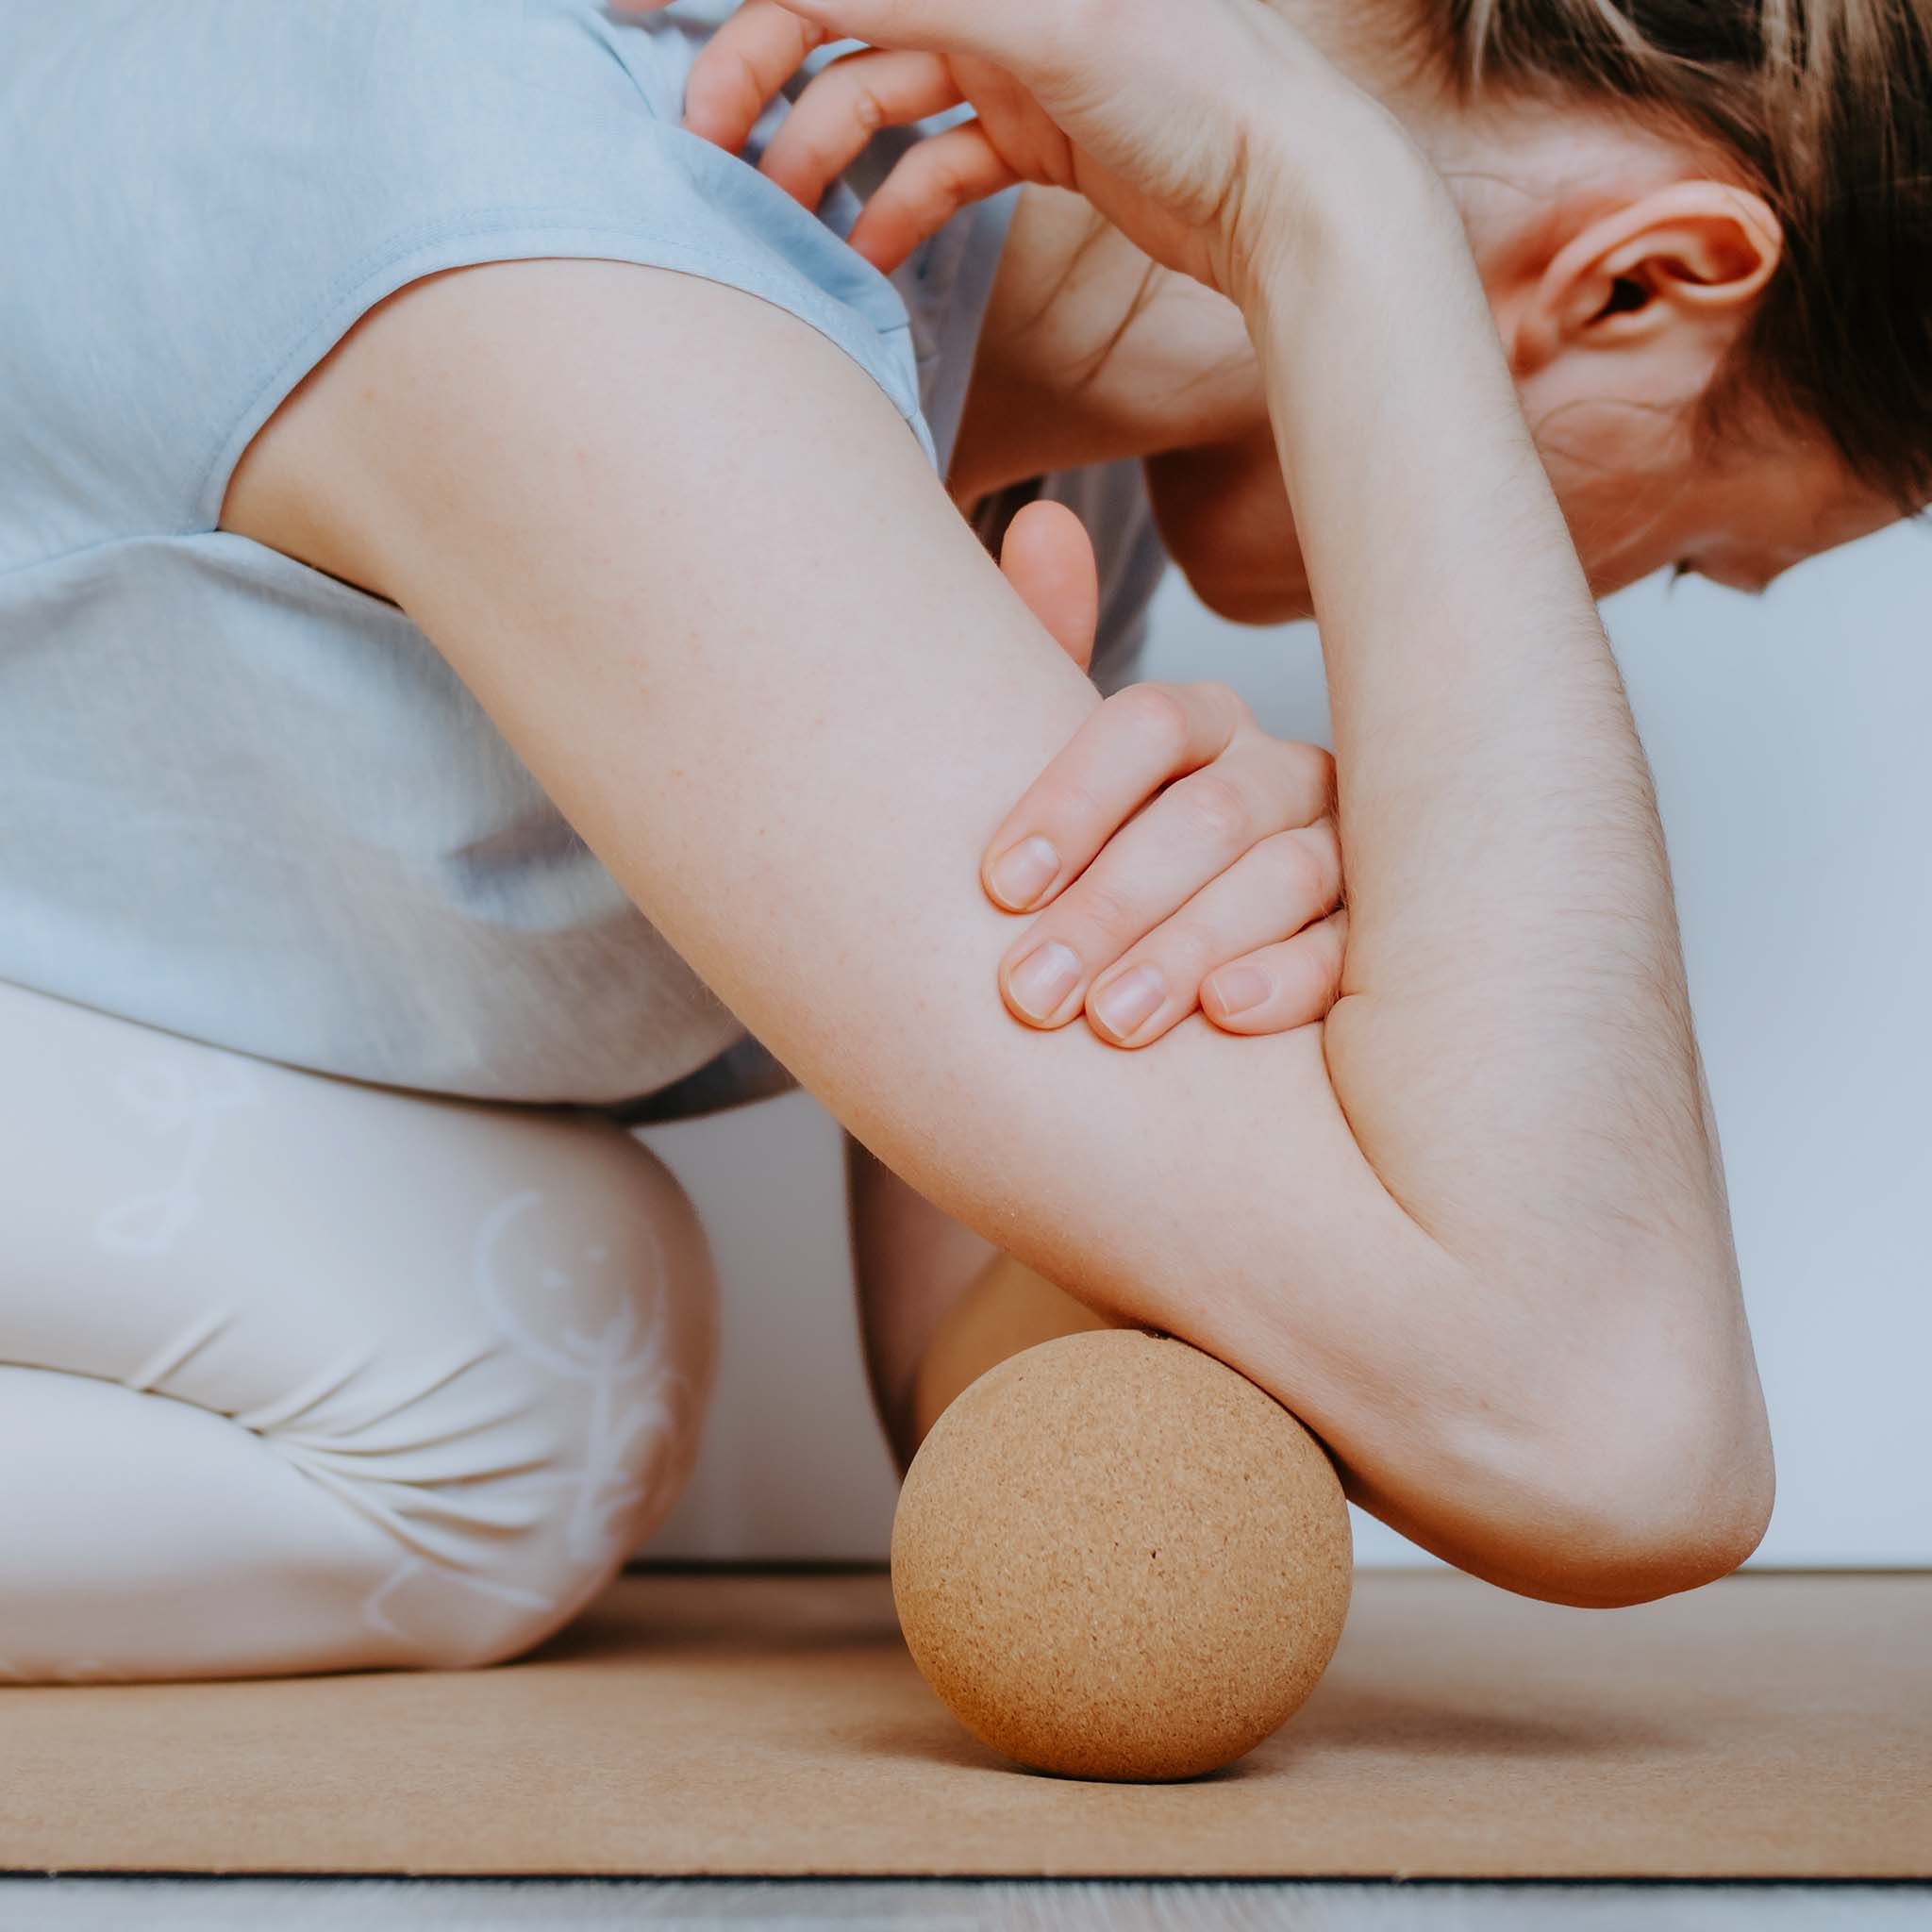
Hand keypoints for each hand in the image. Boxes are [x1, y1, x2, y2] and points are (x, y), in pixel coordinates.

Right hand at [622, 0, 1405, 302]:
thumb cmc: (1200, 90)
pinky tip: (873, 258)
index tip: (670, 56)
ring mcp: (1023, 68)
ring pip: (891, 105)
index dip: (751, 11)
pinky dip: (905, 209)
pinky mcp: (1046, 141)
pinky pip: (948, 169)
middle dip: (769, 83)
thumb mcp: (1050, 29)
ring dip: (830, 159)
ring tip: (785, 225)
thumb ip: (917, 1)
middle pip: (850, 28)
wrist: (1296, 192)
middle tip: (710, 155)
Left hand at [984, 500, 1344, 1047]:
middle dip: (1112, 905)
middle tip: (1029, 990)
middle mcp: (1281, 774)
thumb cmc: (1097, 879)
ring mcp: (1343, 854)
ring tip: (1114, 1020)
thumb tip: (1043, 520)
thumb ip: (1042, 666)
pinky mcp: (1379, 939)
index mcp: (1201, 725)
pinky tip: (1224, 1015)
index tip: (996, 887)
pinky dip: (1288, 979)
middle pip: (1209, 816)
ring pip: (1281, 878)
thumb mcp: (1054, 790)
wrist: (1154, 1001)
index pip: (1151, 727)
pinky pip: (1348, 950)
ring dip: (1191, 947)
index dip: (1072, 800)